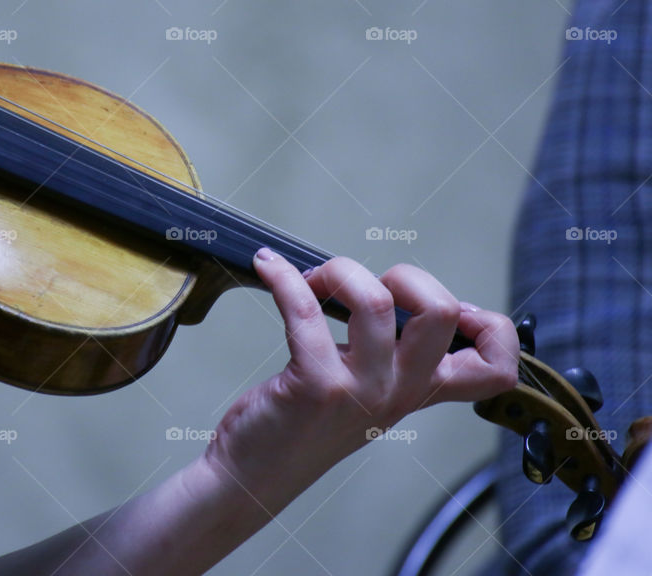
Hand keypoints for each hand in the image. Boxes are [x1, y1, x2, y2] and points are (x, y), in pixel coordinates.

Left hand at [202, 248, 517, 511]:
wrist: (251, 478)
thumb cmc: (300, 426)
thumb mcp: (365, 396)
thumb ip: (389, 358)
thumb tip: (394, 295)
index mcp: (417, 392)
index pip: (495, 368)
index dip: (491, 326)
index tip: (451, 306)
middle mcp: (398, 393)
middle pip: (441, 311)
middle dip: (406, 275)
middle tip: (368, 287)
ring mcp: (359, 390)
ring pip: (375, 300)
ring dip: (338, 271)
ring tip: (312, 280)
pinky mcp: (314, 385)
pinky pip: (304, 310)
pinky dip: (283, 277)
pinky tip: (268, 268)